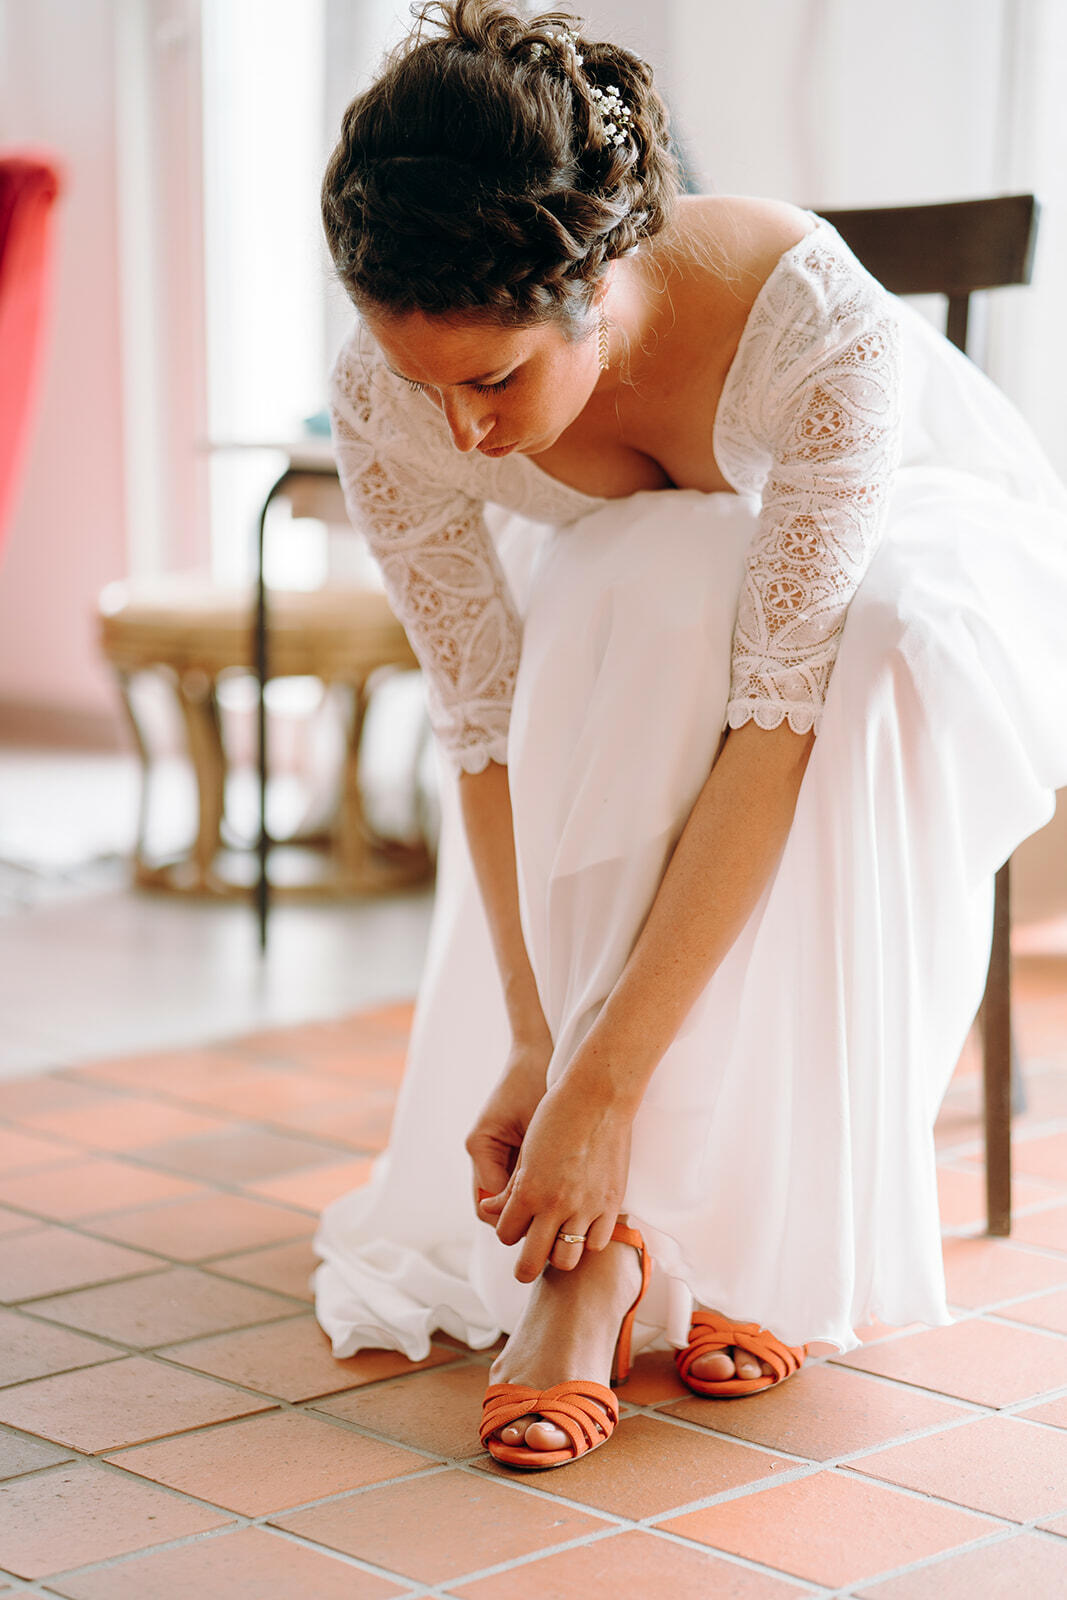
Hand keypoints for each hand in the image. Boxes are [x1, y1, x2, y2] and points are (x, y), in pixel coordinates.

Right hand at [465, 1037, 550, 1226]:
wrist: (538, 1053)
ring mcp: (491, 1153)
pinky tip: (561, 1188)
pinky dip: (535, 1190)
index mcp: (480, 1145)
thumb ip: (532, 1170)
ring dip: (529, 1205)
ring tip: (562, 1206)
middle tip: (557, 1221)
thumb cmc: (538, 1082)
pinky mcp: (506, 1150)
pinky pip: (517, 1182)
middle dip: (522, 1218)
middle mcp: (480, 1153)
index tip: (550, 1221)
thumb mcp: (537, 1128)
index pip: (490, 1203)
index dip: (518, 1219)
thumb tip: (537, 1213)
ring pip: (505, 1199)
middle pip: (493, 1208)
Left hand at [489, 1074, 633, 1282]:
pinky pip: (597, 1242)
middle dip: (525, 1268)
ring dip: (559, 1254)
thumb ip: (510, 1187)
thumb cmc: (556, 1115)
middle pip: (533, 1261)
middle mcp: (556, 1205)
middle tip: (527, 1265)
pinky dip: (587, 1241)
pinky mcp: (611, 1204)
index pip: (507, 1234)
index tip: (512, 1226)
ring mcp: (586, 1207)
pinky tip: (583, 1226)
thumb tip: (490, 1210)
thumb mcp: (527, 1151)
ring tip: (558, 1242)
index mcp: (529, 1191)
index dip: (506, 1232)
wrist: (599, 1097)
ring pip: (567, 1259)